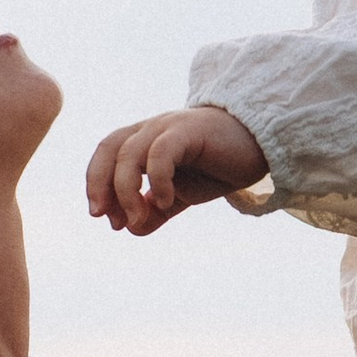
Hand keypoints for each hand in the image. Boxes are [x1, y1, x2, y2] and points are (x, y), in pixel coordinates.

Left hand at [86, 104, 270, 233]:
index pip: (105, 157)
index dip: (97, 187)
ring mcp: (168, 127)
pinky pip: (161, 152)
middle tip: (106, 218)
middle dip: (99, 185)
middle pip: (109, 149)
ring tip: (137, 219)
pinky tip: (167, 201)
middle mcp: (150, 129)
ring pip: (129, 153)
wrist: (259, 146)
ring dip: (126, 191)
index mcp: (143, 141)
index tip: (109, 221)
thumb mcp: (182, 195)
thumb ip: (157, 211)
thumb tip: (132, 229)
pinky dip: (157, 179)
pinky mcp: (189, 131)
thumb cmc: (218, 167)